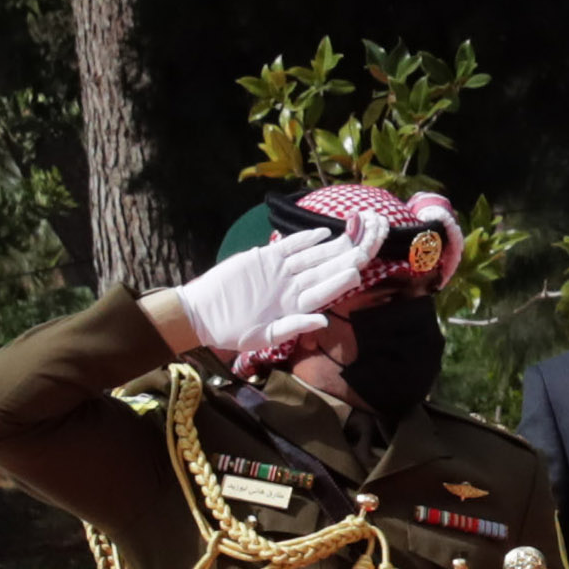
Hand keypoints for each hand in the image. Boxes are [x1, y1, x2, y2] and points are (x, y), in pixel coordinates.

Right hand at [160, 219, 384, 354]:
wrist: (203, 314)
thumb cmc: (232, 331)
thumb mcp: (263, 336)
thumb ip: (293, 327)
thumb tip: (323, 322)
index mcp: (295, 307)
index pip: (324, 292)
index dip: (340, 282)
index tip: (357, 272)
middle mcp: (292, 287)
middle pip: (323, 271)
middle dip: (344, 260)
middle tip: (366, 246)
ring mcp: (279, 271)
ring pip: (311, 257)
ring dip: (331, 247)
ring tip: (352, 236)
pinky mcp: (263, 258)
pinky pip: (289, 246)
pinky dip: (305, 239)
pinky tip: (323, 232)